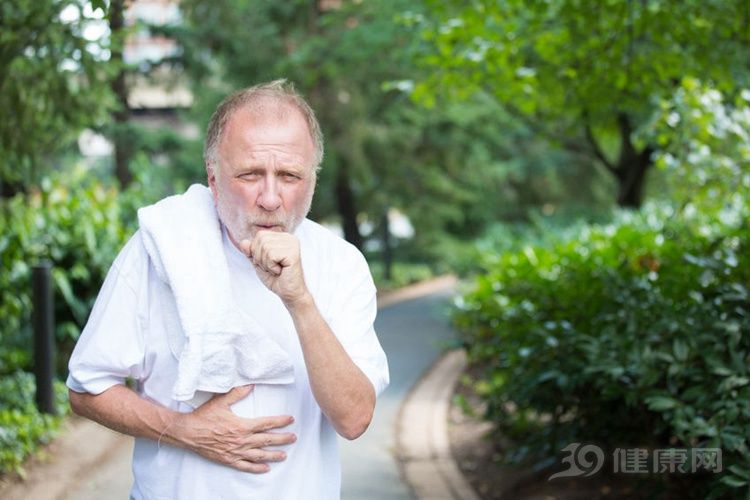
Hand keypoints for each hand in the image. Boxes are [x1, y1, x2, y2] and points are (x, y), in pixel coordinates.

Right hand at [174, 385, 295, 472]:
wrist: (187, 433)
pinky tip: (265, 468)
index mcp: (242, 426)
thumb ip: (238, 393)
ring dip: (273, 455)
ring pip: (259, 455)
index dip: (280, 421)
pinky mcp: (228, 460)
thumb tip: (251, 384)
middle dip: (282, 439)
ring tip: (284, 455)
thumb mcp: (221, 401)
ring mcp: (235, 452)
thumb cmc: (203, 417)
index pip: (266, 423)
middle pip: (267, 440)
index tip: (290, 420)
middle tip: (293, 438)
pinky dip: (257, 468)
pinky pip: (245, 466)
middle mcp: (241, 440)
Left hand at [240, 231, 309, 305]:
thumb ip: (250, 252)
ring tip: (277, 270)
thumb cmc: (276, 279)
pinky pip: (271, 255)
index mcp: (282, 237)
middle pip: (261, 239)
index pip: (260, 235)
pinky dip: (271, 267)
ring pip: (265, 247)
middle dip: (261, 257)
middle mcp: (289, 237)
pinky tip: (280, 271)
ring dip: (266, 263)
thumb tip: (243, 242)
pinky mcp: (293, 253)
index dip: (257, 251)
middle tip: (273, 267)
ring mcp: (292, 244)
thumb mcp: (259, 263)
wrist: (289, 293)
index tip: (269, 263)